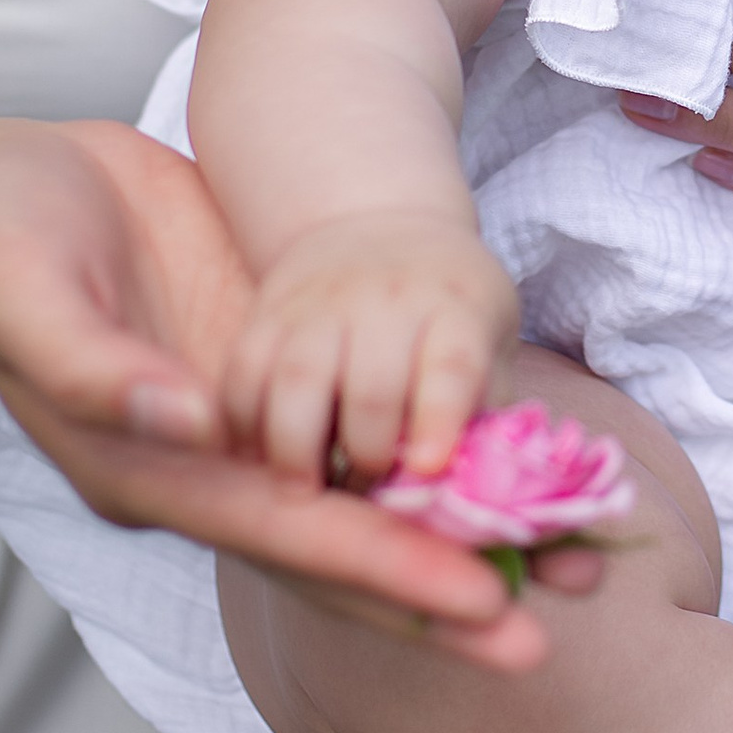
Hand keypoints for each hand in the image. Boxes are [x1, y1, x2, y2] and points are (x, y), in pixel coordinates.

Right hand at [0, 122, 546, 667]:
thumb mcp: (24, 284)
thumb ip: (94, 366)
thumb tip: (194, 422)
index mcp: (149, 468)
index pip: (290, 538)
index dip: (387, 572)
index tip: (482, 604)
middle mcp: (208, 469)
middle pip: (343, 552)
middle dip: (445, 590)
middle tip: (554, 625)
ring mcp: (244, 428)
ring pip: (367, 502)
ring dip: (460, 533)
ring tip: (565, 562)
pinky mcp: (271, 374)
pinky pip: (366, 436)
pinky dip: (436, 460)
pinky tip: (510, 468)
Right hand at [223, 207, 518, 487]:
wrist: (383, 229)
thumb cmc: (447, 314)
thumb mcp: (490, 347)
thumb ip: (482, 417)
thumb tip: (474, 502)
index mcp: (456, 311)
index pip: (452, 366)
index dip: (439, 418)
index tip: (428, 468)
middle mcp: (388, 302)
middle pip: (371, 386)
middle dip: (369, 451)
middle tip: (369, 485)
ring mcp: (322, 305)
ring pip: (297, 380)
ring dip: (296, 449)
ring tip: (304, 490)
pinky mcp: (268, 313)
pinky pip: (243, 373)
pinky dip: (242, 425)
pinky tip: (257, 459)